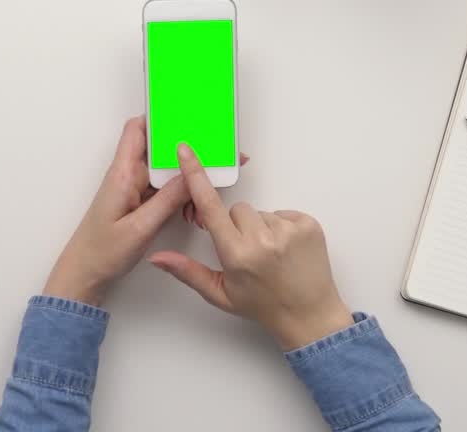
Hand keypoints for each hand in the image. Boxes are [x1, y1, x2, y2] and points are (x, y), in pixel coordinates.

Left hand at [42, 117, 190, 306]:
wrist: (85, 276)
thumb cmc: (101, 253)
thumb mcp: (140, 228)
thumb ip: (168, 200)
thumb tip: (192, 173)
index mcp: (122, 173)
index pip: (138, 129)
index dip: (161, 117)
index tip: (188, 115)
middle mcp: (128, 175)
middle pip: (160, 148)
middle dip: (188, 151)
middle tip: (216, 154)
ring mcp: (134, 189)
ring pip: (167, 171)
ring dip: (187, 179)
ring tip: (205, 193)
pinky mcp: (140, 203)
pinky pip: (166, 189)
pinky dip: (182, 196)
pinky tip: (193, 209)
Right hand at [150, 144, 353, 350]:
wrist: (308, 315)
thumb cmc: (264, 305)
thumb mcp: (220, 294)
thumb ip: (187, 271)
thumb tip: (157, 258)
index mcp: (237, 254)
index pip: (210, 206)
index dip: (195, 177)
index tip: (187, 151)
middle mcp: (262, 240)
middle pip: (237, 209)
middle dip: (237, 225)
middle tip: (249, 252)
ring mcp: (288, 231)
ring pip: (261, 212)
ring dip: (262, 228)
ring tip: (271, 254)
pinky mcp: (308, 225)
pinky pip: (284, 213)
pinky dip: (282, 227)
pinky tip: (286, 250)